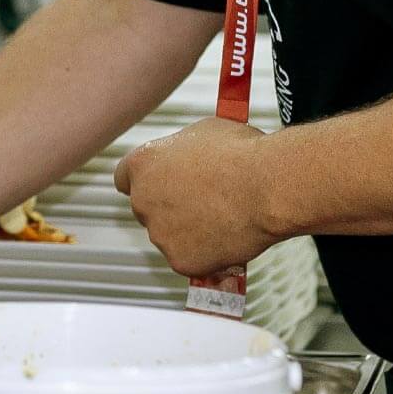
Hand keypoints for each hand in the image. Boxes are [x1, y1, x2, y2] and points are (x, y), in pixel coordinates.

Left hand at [113, 117, 280, 276]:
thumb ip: (182, 151)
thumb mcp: (202, 133)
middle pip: (147, 209)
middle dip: (169, 209)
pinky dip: (206, 254)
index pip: (124, 178)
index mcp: (143, 163)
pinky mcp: (180, 260)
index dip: (145, 182)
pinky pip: (190, 260)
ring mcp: (160, 233)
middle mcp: (143, 199)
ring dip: (188, 232)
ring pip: (169, 236)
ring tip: (223, 217)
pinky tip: (227, 238)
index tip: (159, 186)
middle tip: (201, 204)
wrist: (268, 185)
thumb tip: (187, 156)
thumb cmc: (242, 155)